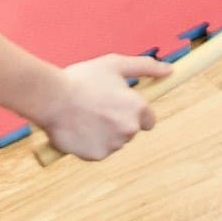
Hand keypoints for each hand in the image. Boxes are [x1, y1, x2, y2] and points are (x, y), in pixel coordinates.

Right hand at [31, 53, 173, 159]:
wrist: (52, 98)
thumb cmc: (82, 78)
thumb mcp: (114, 64)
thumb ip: (145, 67)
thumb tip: (170, 69)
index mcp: (137, 108)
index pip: (149, 120)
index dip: (135, 113)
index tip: (120, 107)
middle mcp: (130, 129)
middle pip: (129, 131)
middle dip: (116, 122)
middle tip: (96, 107)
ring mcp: (114, 145)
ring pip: (113, 142)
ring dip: (102, 133)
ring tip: (83, 116)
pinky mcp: (97, 156)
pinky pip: (97, 151)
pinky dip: (89, 143)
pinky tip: (77, 128)